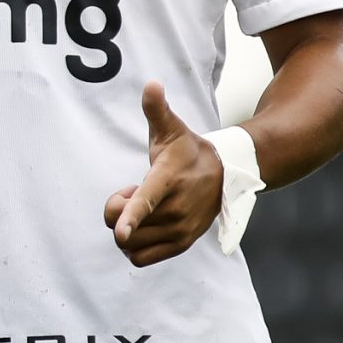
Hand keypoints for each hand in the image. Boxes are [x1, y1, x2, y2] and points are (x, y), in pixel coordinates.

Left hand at [104, 81, 224, 265]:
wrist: (226, 175)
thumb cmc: (188, 150)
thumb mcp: (172, 128)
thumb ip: (156, 109)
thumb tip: (151, 84)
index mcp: (168, 180)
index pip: (146, 200)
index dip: (130, 215)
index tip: (119, 230)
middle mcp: (176, 209)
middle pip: (121, 224)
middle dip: (116, 209)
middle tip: (132, 192)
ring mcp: (180, 231)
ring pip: (129, 244)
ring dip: (127, 228)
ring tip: (144, 208)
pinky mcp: (181, 245)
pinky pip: (140, 258)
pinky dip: (134, 245)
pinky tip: (146, 226)